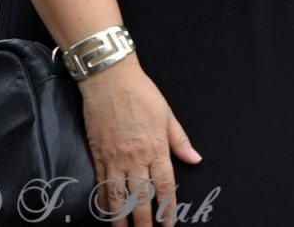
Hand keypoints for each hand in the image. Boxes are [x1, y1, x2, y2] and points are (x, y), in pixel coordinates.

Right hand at [77, 58, 200, 224]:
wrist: (110, 81)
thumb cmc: (142, 94)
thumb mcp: (168, 115)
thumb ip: (180, 141)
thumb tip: (195, 159)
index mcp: (156, 147)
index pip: (164, 184)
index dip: (167, 206)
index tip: (168, 222)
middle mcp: (135, 157)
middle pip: (140, 196)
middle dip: (144, 220)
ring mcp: (114, 158)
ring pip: (118, 196)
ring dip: (121, 218)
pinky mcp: (98, 156)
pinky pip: (101, 185)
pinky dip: (103, 202)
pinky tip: (106, 213)